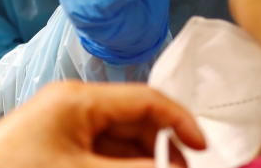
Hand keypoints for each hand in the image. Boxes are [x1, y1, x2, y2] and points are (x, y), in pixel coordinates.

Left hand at [0, 81, 205, 167]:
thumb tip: (175, 167)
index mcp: (79, 98)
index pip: (145, 98)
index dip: (180, 122)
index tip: (205, 151)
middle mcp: (73, 105)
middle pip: (135, 121)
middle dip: (161, 149)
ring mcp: (62, 127)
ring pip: (120, 141)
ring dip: (142, 159)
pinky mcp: (55, 147)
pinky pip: (99, 153)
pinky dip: (118, 164)